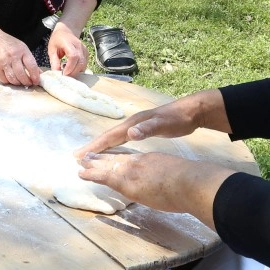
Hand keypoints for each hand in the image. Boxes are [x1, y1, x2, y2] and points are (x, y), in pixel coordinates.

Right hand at [0, 30, 41, 85]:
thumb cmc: (10, 44)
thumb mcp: (22, 48)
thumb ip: (30, 60)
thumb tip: (39, 73)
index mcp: (22, 51)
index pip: (32, 66)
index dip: (35, 76)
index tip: (36, 82)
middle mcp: (13, 56)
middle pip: (21, 74)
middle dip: (26, 82)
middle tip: (28, 84)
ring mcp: (4, 61)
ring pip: (12, 79)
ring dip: (18, 83)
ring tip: (20, 82)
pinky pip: (4, 79)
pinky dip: (8, 82)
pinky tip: (10, 79)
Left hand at [48, 21, 87, 75]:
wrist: (66, 31)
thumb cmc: (58, 39)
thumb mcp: (51, 49)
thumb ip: (54, 61)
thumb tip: (56, 72)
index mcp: (69, 43)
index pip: (74, 56)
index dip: (70, 67)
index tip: (64, 74)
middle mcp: (79, 46)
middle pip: (80, 62)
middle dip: (73, 72)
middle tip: (65, 76)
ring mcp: (84, 49)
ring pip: (84, 64)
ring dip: (76, 71)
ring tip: (67, 72)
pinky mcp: (86, 53)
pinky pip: (84, 64)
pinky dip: (79, 69)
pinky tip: (72, 69)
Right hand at [74, 88, 223, 157]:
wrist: (191, 111)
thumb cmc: (178, 119)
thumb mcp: (164, 124)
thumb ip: (148, 129)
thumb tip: (130, 134)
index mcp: (134, 124)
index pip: (110, 136)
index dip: (96, 146)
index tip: (81, 155)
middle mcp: (132, 124)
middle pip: (108, 136)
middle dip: (93, 147)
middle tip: (77, 158)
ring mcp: (137, 126)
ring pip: (114, 138)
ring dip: (101, 147)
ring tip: (90, 156)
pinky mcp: (143, 130)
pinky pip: (122, 140)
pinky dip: (113, 146)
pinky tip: (113, 153)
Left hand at [76, 149, 236, 222]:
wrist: (193, 182)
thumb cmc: (195, 183)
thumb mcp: (182, 176)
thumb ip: (174, 181)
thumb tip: (178, 190)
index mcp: (155, 161)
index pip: (134, 159)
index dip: (121, 159)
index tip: (113, 159)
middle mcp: (142, 163)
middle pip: (118, 159)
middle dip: (103, 159)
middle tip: (89, 157)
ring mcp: (134, 171)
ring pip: (109, 166)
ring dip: (94, 165)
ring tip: (81, 163)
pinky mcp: (129, 182)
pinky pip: (106, 176)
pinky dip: (93, 174)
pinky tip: (83, 173)